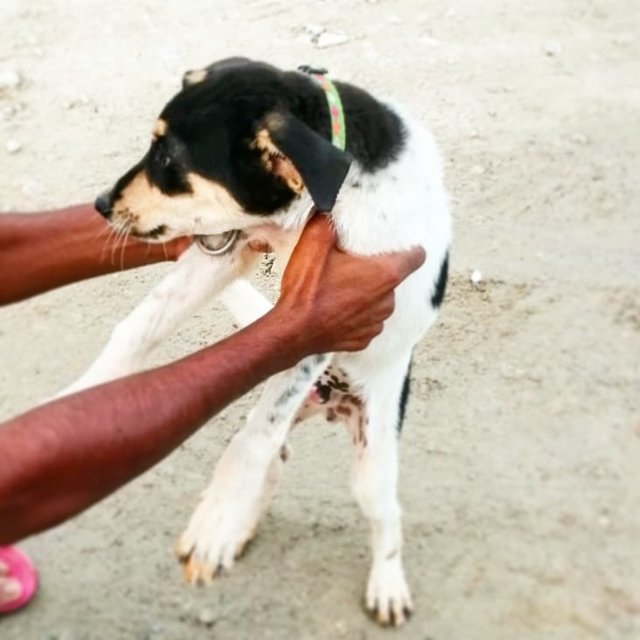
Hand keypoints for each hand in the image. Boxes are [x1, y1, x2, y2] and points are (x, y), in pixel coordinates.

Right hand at [276, 214, 425, 353]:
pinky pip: (366, 322)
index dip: (408, 249)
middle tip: (348, 267)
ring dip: (365, 295)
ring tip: (338, 290)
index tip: (396, 247)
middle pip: (391, 278)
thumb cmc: (306, 291)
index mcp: (384, 274)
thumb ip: (328, 222)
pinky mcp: (364, 339)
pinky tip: (334, 310)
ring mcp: (376, 322)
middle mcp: (387, 300)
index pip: (416, 257)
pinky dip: (354, 315)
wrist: (292, 331)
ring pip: (378, 301)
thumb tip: (330, 211)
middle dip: (374, 272)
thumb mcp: (313, 244)